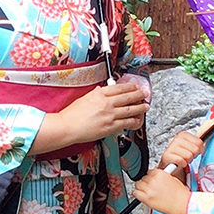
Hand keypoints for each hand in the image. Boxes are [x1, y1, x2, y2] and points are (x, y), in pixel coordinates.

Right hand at [31, 82, 148, 155]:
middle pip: (128, 97)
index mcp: (100, 94)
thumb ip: (95, 94)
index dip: (130, 87)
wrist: (68, 126)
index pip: (119, 87)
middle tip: (144, 94)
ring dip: (140, 108)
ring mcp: (110, 115)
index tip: (135, 87)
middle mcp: (107, 103)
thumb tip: (101, 90)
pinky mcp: (110, 127)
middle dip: (139, 95)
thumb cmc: (72, 114)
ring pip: (131, 110)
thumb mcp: (84, 98)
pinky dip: (134, 121)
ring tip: (145, 106)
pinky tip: (138, 120)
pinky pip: (127, 123)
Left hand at [133, 169, 189, 213]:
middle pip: (143, 178)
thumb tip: (155, 177)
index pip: (150, 171)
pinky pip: (135, 193)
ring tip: (148, 192)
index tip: (154, 181)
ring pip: (138, 184)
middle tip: (152, 188)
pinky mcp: (146, 198)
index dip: (152, 177)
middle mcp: (153, 180)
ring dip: (142, 188)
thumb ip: (162, 176)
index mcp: (160, 173)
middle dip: (147, 183)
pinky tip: (143, 196)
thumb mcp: (172, 179)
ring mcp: (149, 189)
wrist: (183, 204)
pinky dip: (138, 194)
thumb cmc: (180, 194)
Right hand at [158, 131, 204, 181]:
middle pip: (195, 149)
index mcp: (183, 135)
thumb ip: (199, 145)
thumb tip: (207, 147)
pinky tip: (179, 163)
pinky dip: (182, 164)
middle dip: (193, 155)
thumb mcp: (192, 148)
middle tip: (188, 157)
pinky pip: (181, 161)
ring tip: (183, 160)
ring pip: (189, 156)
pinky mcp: (167, 156)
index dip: (199, 150)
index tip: (194, 152)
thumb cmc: (183, 156)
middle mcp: (176, 139)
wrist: (172, 166)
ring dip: (187, 160)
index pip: (199, 142)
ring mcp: (171, 147)